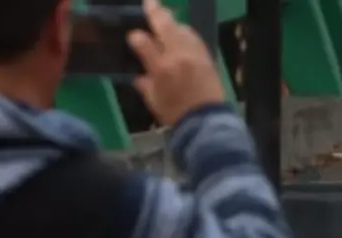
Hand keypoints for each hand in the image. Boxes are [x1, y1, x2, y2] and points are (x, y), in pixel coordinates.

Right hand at [126, 0, 226, 128]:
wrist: (206, 121)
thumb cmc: (176, 114)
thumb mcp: (153, 101)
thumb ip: (145, 84)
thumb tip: (139, 75)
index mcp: (161, 68)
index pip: (143, 43)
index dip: (136, 37)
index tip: (133, 37)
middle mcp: (178, 56)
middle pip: (166, 27)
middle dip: (156, 12)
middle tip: (150, 2)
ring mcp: (194, 55)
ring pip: (183, 30)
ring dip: (174, 22)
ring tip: (167, 17)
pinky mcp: (207, 58)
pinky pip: (195, 39)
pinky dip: (187, 33)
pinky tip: (183, 33)